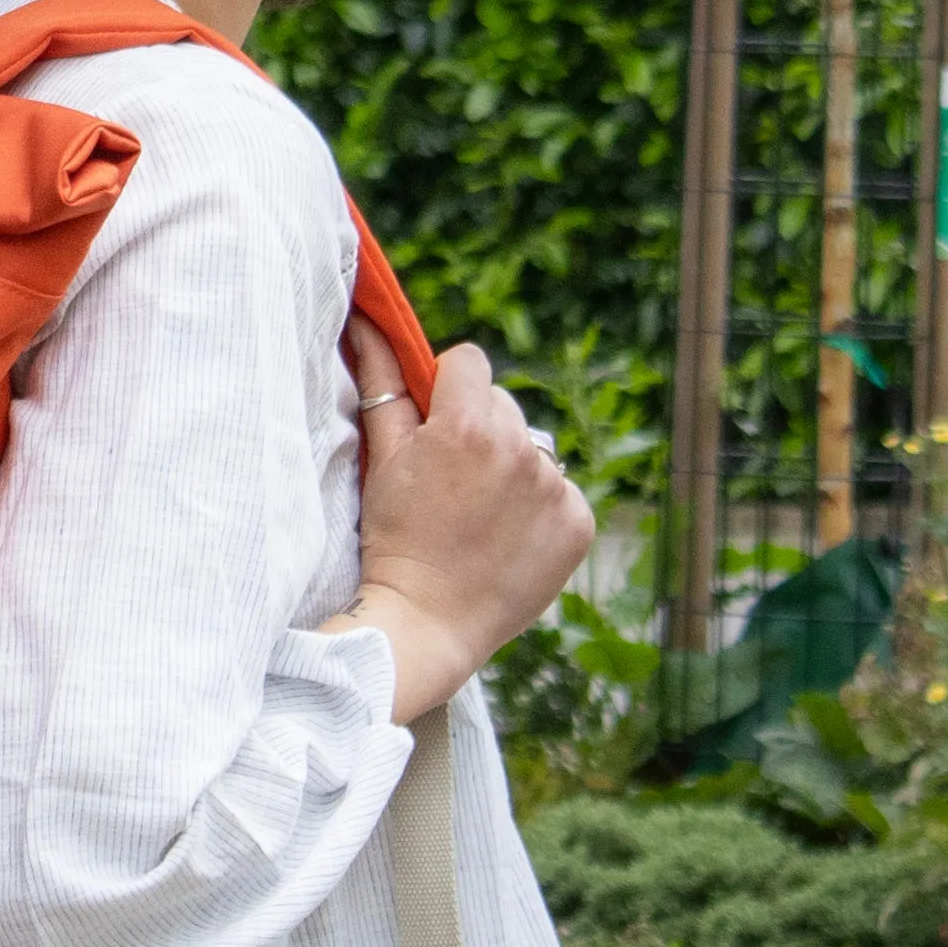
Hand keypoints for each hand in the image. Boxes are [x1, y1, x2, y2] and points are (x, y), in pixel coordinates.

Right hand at [329, 324, 593, 722]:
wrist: (426, 624)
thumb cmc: (394, 540)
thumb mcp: (383, 458)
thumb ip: (382, 384)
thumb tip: (368, 322)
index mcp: (469, 425)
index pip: (469, 361)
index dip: (447, 387)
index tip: (434, 422)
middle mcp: (522, 449)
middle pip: (502, 406)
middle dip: (479, 429)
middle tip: (451, 481)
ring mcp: (556, 488)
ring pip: (533, 449)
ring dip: (511, 467)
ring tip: (478, 515)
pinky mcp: (578, 523)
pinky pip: (560, 492)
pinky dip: (538, 508)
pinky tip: (505, 537)